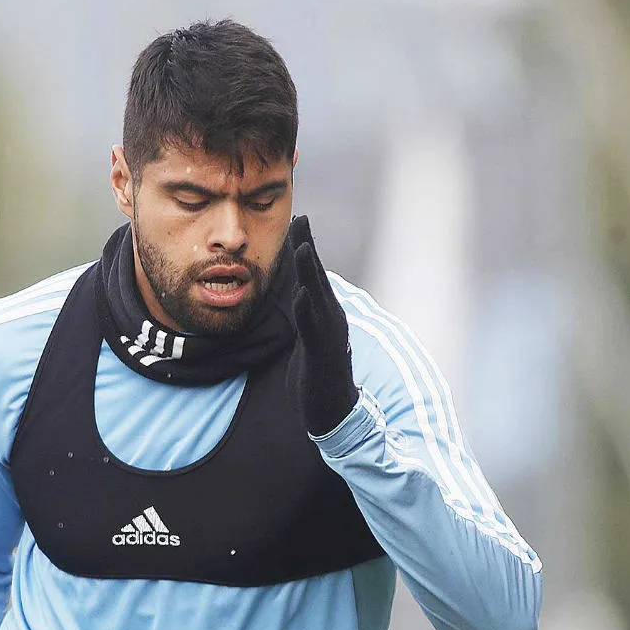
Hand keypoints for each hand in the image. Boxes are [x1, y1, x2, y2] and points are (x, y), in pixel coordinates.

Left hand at [286, 216, 358, 435]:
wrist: (332, 412)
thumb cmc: (318, 375)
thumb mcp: (309, 339)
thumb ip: (306, 316)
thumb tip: (301, 296)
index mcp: (325, 314)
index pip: (312, 275)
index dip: (305, 247)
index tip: (298, 219)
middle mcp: (331, 319)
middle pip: (317, 277)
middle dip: (308, 247)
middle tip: (301, 218)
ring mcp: (328, 336)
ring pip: (318, 298)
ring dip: (311, 273)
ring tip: (303, 248)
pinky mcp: (322, 354)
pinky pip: (313, 329)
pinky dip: (308, 311)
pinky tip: (301, 295)